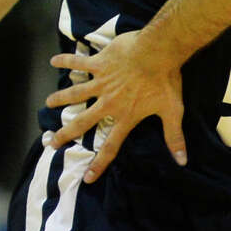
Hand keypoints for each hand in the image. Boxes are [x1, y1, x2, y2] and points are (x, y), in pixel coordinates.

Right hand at [45, 30, 187, 182]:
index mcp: (125, 115)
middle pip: (82, 122)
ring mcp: (102, 82)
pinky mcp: (100, 64)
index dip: (99, 163)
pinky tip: (54, 61)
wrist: (158, 52)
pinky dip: (66, 61)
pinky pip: (79, 62)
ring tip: (48, 103)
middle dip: (66, 133)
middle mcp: (109, 102)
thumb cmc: (166, 81)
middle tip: (51, 142)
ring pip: (76, 93)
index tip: (87, 178)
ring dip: (61, 98)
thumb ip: (175, 137)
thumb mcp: (173, 111)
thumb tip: (182, 161)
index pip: (110, 146)